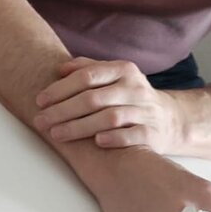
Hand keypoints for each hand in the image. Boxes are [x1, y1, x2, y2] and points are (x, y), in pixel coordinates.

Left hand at [35, 58, 184, 152]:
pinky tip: (96, 143)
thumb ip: (88, 68)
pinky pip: (133, 134)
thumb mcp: (115, 76)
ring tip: (57, 135)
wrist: (170, 119)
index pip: (87, 76)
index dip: (60, 88)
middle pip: (93, 98)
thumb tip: (59, 69)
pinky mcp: (153, 132)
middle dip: (62, 111)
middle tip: (41, 121)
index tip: (40, 101)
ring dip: (80, 127)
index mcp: (123, 70)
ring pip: (109, 117)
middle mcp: (135, 87)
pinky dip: (114, 138)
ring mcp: (145, 110)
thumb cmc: (130, 96)